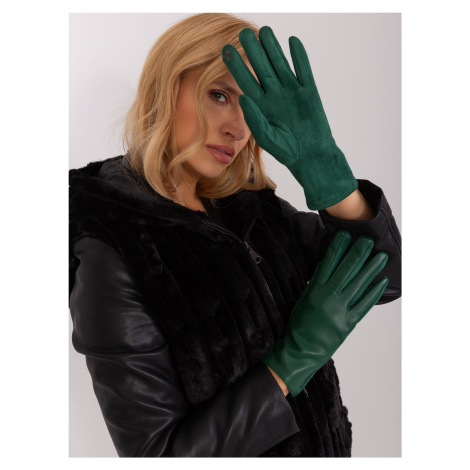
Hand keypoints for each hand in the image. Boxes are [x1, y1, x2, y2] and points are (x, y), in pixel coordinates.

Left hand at [223, 27, 357, 209]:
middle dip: (252, 51)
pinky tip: (292, 42)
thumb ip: (254, 118)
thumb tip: (242, 98)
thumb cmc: (287, 151)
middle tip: (242, 32)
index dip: (236, 66)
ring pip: (281, 65)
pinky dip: (299, 57)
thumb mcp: (266, 137)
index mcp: (261, 106)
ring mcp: (292, 93)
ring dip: (274, 48)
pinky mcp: (309, 93)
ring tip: (265, 31)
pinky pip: (304, 71)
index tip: (225, 50)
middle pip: (262, 68)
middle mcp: (274, 96)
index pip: (246, 81)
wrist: (311, 157)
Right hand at [262, 230, 388, 396]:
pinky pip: (364, 305)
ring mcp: (339, 310)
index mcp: (314, 290)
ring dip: (371, 269)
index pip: (328, 263)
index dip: (337, 248)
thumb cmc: (299, 326)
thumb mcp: (303, 300)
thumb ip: (316, 284)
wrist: (301, 350)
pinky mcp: (348, 323)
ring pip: (359, 284)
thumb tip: (327, 267)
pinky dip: (374, 293)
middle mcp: (328, 298)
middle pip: (346, 270)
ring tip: (381, 256)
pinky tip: (381, 281)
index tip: (345, 235)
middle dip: (358, 253)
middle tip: (368, 240)